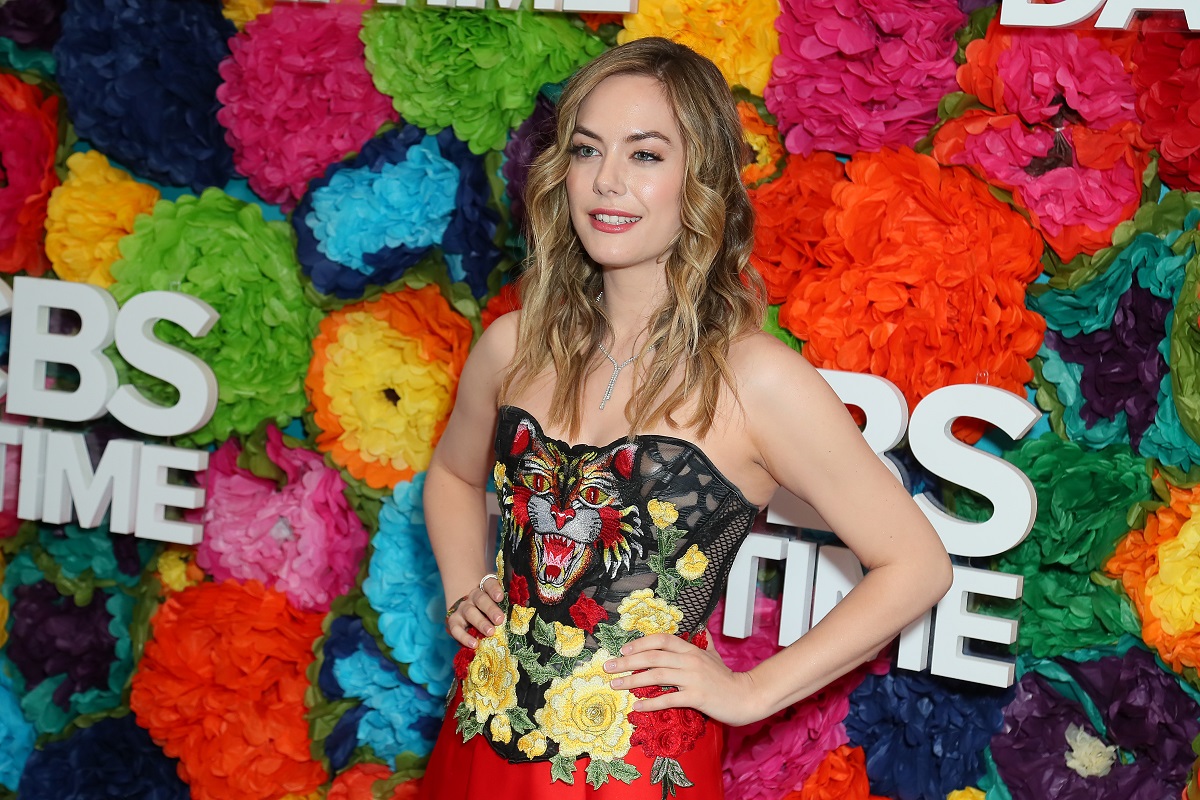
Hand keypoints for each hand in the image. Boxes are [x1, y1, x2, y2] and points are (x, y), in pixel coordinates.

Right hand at [445, 575, 504, 648]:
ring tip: (490, 632)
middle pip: (480, 599)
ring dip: (480, 622)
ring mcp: (462, 608)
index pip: (489, 584)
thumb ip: (507, 606)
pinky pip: (456, 629)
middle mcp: (473, 596)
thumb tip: (525, 611)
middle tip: (500, 619)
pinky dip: (464, 637)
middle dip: (490, 609)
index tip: (500, 597)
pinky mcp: (454, 622)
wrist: (471, 610)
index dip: (494, 589)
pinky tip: (473, 644)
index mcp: (485, 588)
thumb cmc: (491, 608)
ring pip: (469, 612)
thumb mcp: (498, 603)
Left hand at [603, 634, 764, 726]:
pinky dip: (651, 702)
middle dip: (627, 662)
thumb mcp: (713, 655)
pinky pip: (668, 699)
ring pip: (656, 676)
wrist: (746, 696)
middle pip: (652, 657)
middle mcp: (690, 660)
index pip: (661, 640)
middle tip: (608, 667)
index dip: (640, 643)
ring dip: (632, 680)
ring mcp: (693, 678)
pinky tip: (638, 706)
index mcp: (691, 649)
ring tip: (615, 685)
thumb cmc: (726, 677)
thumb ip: (702, 642)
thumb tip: (699, 629)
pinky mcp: (696, 696)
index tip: (623, 650)